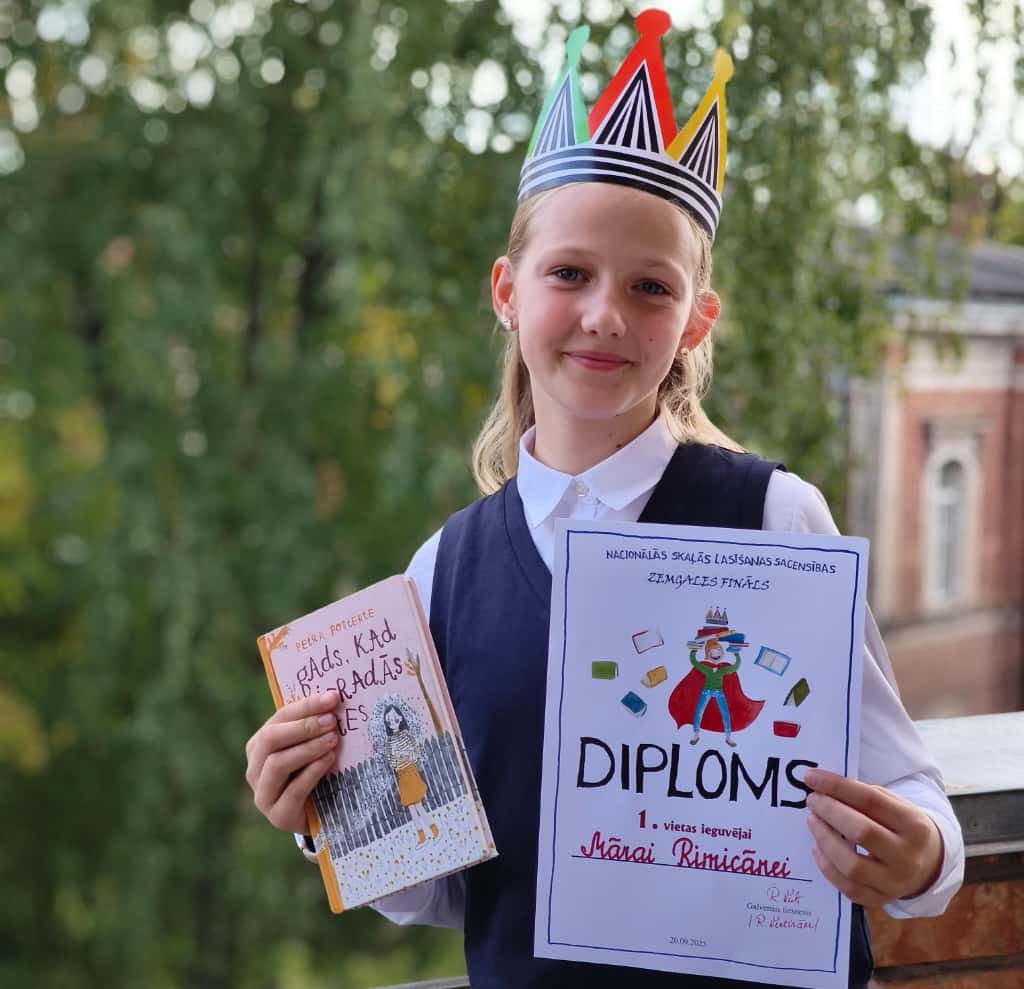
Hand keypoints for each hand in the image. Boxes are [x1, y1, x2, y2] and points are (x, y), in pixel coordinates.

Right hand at [245, 691, 340, 833]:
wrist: (318, 814)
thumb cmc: (315, 771)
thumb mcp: (311, 747)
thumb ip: (314, 727)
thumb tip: (334, 699)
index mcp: (259, 745)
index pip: (280, 718)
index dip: (306, 706)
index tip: (332, 698)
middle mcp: (254, 768)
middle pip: (271, 739)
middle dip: (304, 726)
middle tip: (331, 720)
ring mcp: (263, 794)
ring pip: (277, 763)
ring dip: (308, 748)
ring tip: (333, 739)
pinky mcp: (278, 816)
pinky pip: (293, 790)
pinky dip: (312, 771)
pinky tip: (329, 760)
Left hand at [804, 768, 943, 907]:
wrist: (928, 865)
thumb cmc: (901, 828)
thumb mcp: (896, 806)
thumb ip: (865, 796)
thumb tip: (823, 785)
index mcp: (914, 826)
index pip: (871, 801)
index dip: (837, 786)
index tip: (812, 777)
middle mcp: (907, 857)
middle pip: (861, 832)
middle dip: (829, 812)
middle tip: (812, 800)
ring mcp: (894, 883)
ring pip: (852, 865)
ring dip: (824, 839)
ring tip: (812, 820)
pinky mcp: (880, 900)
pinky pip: (847, 887)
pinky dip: (826, 866)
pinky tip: (817, 847)